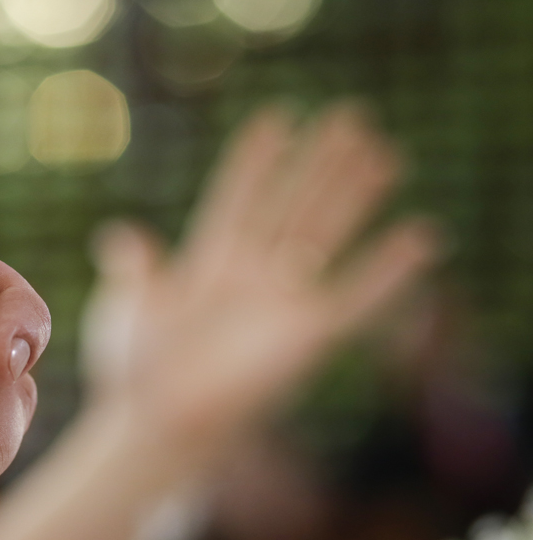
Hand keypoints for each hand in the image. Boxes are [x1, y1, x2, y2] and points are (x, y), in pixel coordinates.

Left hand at [81, 104, 436, 442]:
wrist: (154, 422)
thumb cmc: (132, 368)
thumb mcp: (127, 306)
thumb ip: (131, 268)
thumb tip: (118, 233)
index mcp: (206, 262)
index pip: (239, 197)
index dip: (257, 162)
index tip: (277, 118)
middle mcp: (252, 275)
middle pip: (294, 205)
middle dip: (321, 163)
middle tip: (350, 117)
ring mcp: (282, 303)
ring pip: (326, 235)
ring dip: (354, 196)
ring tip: (385, 153)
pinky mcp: (308, 338)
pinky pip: (357, 298)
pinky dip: (388, 270)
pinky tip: (420, 236)